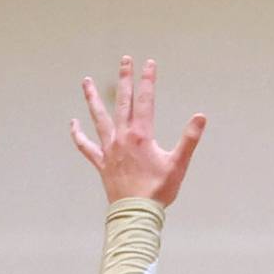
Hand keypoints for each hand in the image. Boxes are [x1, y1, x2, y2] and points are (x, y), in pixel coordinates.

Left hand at [71, 57, 205, 205]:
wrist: (136, 212)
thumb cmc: (159, 190)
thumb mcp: (179, 164)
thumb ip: (189, 139)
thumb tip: (201, 117)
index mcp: (141, 135)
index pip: (145, 101)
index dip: (148, 80)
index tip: (149, 64)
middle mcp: (122, 137)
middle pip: (122, 102)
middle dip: (125, 80)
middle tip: (125, 61)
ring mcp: (109, 149)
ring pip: (98, 118)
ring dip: (92, 98)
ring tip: (86, 81)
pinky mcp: (102, 162)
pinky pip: (86, 146)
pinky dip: (78, 134)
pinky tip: (73, 123)